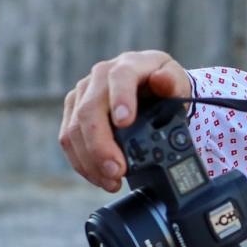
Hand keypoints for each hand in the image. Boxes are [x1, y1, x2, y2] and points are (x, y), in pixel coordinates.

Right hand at [59, 50, 190, 191]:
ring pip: (74, 129)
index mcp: (128, 65)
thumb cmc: (164, 87)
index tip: (125, 123)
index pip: (120, 77)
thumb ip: (174, 82)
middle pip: (90, 110)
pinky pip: (68, 139)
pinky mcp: (73, 111)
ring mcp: (83, 93)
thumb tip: (162, 80)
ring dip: (90, 161)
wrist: (150, 91)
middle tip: (117, 171)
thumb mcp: (177, 83)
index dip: (120, 99)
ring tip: (112, 181)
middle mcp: (100, 76)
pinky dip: (83, 163)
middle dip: (101, 146)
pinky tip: (99, 176)